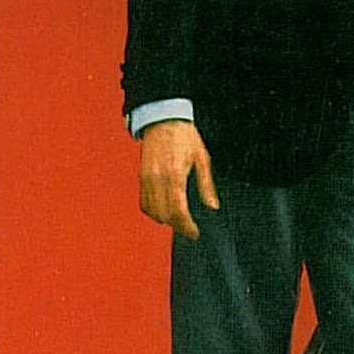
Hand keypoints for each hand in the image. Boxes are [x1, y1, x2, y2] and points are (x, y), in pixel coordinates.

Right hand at [138, 119, 218, 240]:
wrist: (164, 119)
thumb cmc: (185, 137)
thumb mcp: (203, 159)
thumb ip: (206, 185)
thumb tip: (212, 206)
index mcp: (175, 175)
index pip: (178, 211)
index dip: (187, 226)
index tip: (195, 233)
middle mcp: (158, 179)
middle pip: (164, 215)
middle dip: (177, 226)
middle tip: (189, 229)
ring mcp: (146, 179)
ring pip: (152, 212)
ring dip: (165, 220)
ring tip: (179, 221)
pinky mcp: (141, 177)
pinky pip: (143, 203)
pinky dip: (153, 212)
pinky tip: (164, 211)